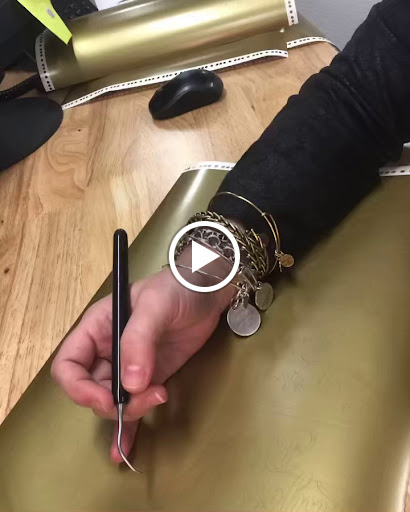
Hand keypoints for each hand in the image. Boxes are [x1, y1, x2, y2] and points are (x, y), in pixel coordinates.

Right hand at [51, 253, 233, 463]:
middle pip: (91, 389)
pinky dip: (129, 429)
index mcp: (97, 329)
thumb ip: (139, 342)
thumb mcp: (154, 307)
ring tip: (158, 398)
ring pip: (114, 401)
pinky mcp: (150, 378)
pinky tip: (124, 450)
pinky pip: (134, 405)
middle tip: (144, 397)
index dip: (78, 387)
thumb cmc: (175, 289)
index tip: (105, 398)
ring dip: (129, 411)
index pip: (69, 365)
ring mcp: (129, 366)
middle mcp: (107, 351)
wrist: (207, 293)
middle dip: (112, 402)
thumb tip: (130, 384)